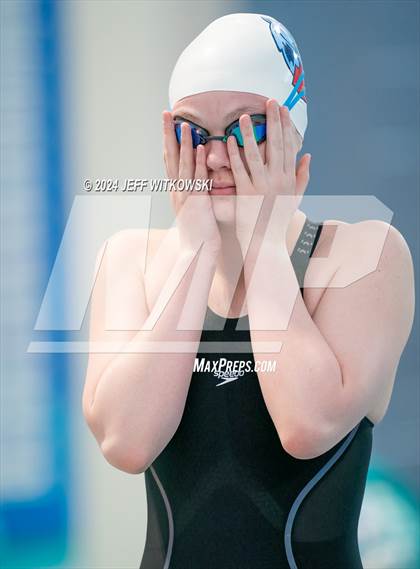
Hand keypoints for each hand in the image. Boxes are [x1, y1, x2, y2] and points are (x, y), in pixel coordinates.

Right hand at [162, 111, 220, 253]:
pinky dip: (198, 162)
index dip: (168, 141)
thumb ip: (194, 193)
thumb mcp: (194, 209)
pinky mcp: (196, 202)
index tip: (167, 124)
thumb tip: (197, 182)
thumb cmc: (199, 233)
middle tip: (166, 114)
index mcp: (176, 191)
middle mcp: (176, 190)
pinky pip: (197, 178)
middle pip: (170, 157)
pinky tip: (200, 147)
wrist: (196, 252)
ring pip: (182, 164)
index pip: (169, 160)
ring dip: (183, 143)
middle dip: (168, 134)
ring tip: (184, 124)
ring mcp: (185, 196)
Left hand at [226, 100, 310, 251]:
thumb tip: (307, 155)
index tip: (283, 110)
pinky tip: (229, 140)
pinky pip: (239, 170)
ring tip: (245, 117)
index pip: (289, 147)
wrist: (266, 243)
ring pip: (256, 155)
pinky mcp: (246, 194)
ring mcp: (262, 187)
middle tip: (269, 102)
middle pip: (276, 146)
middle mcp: (278, 181)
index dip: (286, 127)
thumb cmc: (278, 221)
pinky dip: (234, 154)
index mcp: (289, 179)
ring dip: (251, 134)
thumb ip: (302, 176)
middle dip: (273, 122)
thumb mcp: (295, 198)